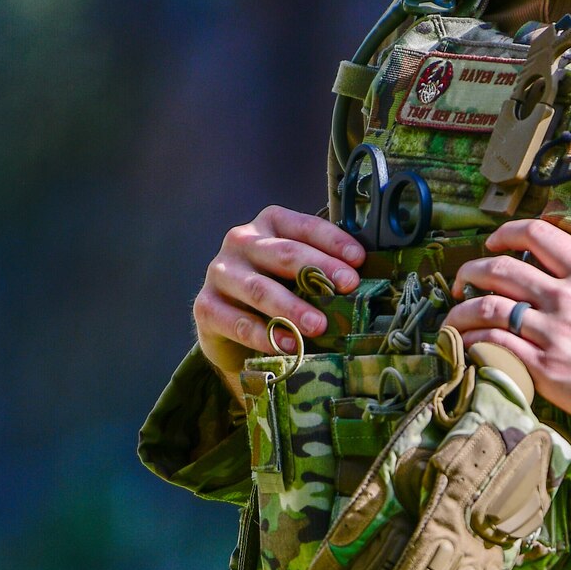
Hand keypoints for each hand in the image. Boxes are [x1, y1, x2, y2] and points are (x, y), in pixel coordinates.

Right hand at [194, 205, 363, 389]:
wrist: (229, 325)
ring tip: (319, 325)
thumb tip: (365, 279)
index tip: (359, 260)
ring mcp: (220, 272)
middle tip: (348, 289)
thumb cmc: (277, 290)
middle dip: (318, 271)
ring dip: (292, 308)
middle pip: (283, 254)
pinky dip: (264, 335)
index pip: (304, 226)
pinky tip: (287, 346)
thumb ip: (322, 268)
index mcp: (269, 223)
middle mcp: (241, 241)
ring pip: (260, 289)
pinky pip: (237, 322)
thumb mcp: (298, 272)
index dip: (333, 242)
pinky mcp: (205, 306)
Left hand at [444, 219, 570, 442]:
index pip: (538, 236)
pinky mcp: (548, 372)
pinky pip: (494, 349)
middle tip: (462, 281)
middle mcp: (568, 299)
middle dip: (471, 271)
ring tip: (452, 316)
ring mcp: (555, 335)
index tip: (493, 242)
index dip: (507, 233)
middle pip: (500, 269)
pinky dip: (472, 344)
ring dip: (462, 309)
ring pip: (489, 308)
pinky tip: (464, 348)